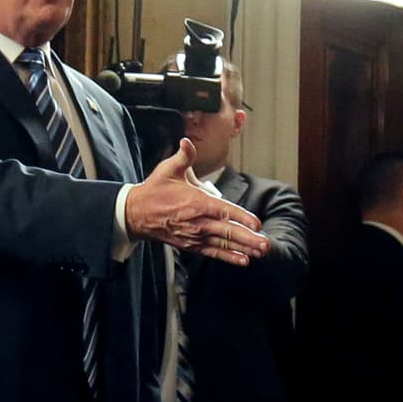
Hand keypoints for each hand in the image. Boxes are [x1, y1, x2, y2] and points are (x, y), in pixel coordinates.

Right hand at [126, 140, 268, 265]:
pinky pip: (213, 252)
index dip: (241, 217)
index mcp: (196, 202)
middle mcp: (198, 222)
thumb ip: (183, 156)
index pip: (224, 211)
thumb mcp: (168, 169)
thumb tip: (187, 141)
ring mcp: (195, 236)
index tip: (257, 224)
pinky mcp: (191, 245)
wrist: (136, 214)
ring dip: (243, 249)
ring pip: (223, 244)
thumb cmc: (155, 190)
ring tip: (260, 252)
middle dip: (249, 239)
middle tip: (266, 244)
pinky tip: (242, 260)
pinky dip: (228, 257)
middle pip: (228, 232)